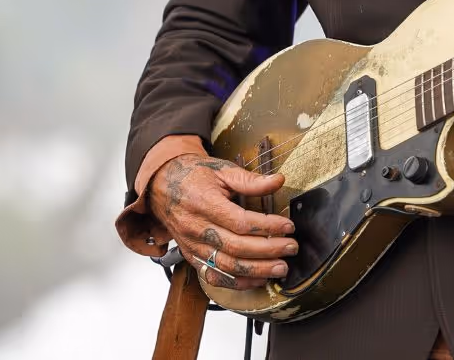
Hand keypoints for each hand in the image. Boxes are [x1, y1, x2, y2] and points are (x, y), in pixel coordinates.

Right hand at [147, 152, 295, 290]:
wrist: (162, 185)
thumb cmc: (194, 176)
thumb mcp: (222, 170)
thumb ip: (250, 180)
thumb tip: (278, 181)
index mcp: (205, 203)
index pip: (241, 222)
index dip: (267, 227)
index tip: (288, 226)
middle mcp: (197, 228)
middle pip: (237, 247)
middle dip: (268, 251)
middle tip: (291, 248)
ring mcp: (193, 246)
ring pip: (227, 266)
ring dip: (257, 270)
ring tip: (281, 268)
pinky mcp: (191, 256)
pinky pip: (214, 276)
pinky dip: (237, 282)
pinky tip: (258, 279)